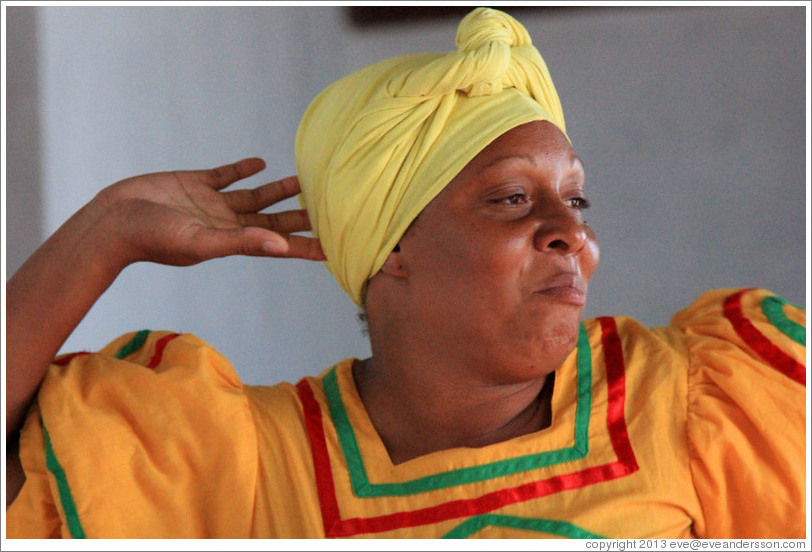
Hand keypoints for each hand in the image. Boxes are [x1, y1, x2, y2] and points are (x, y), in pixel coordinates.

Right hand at [92, 157, 324, 266]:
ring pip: (254, 196)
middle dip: (300, 216)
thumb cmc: (153, 238)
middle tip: (330, 208)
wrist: (113, 219)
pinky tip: (260, 163)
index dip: (305, 247)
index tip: (333, 248)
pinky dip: (242, 170)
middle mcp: (226, 222)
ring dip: (278, 189)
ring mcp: (211, 203)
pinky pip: (225, 176)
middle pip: (272, 219)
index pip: (278, 245)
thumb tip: (281, 246)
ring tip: (304, 180)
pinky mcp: (194, 184)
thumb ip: (241, 242)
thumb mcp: (202, 242)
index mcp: (232, 240)